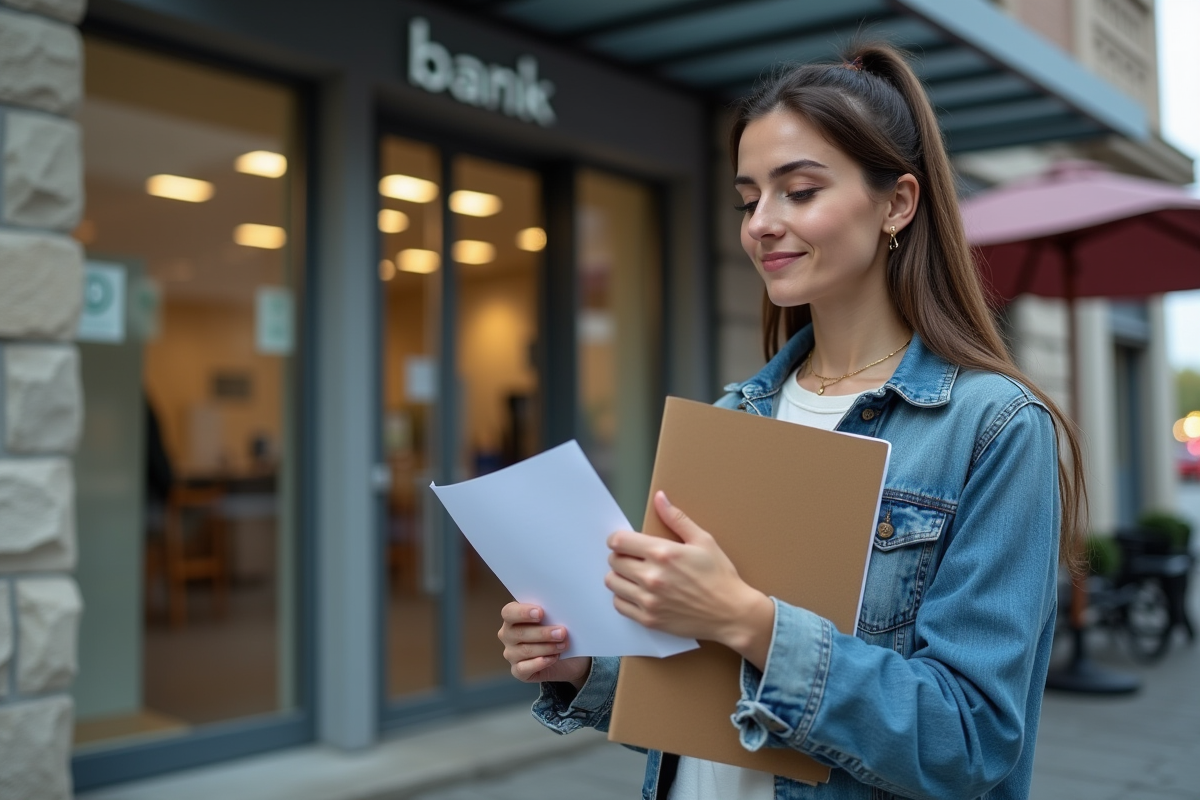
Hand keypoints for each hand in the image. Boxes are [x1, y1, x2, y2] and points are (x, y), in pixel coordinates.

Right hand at [498, 602, 591, 688]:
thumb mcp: (556, 620)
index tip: (541, 613)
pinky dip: (539, 663)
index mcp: (512, 616)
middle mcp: (508, 635)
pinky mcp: (518, 671)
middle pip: (519, 632)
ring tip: (563, 645)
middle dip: (542, 633)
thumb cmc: (557, 633)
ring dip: (546, 647)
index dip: (523, 612)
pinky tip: (552, 659)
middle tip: (562, 632)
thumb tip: (559, 612)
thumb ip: (552, 615)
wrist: (568, 658)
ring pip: (525, 650)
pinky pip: (524, 668)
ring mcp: (511, 654)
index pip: (509, 612)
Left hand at [605, 491, 774, 668]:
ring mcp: (649, 600)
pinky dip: (623, 597)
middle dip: (621, 556)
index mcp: (663, 553)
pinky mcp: (649, 619)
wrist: (731, 613)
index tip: (625, 542)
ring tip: (635, 575)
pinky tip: (637, 593)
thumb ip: (677, 518)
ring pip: (612, 582)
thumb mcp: (703, 540)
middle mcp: (652, 577)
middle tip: (634, 558)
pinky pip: (619, 605)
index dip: (619, 539)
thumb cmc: (720, 576)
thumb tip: (660, 498)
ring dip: (619, 576)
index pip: (619, 541)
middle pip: (613, 561)